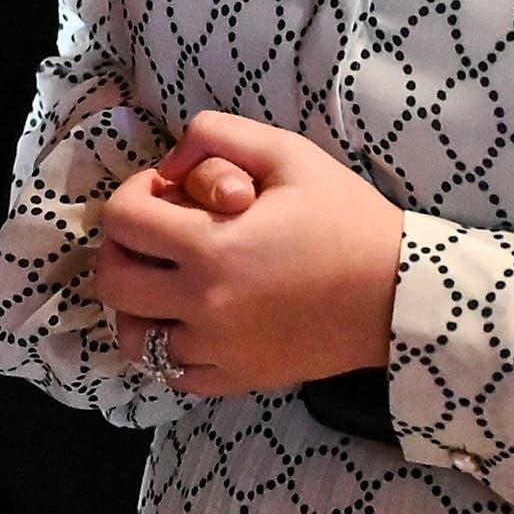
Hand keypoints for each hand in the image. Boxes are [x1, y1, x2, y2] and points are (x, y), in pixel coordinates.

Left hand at [87, 110, 406, 398]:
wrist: (401, 292)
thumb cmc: (347, 219)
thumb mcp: (287, 154)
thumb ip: (216, 135)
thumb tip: (169, 161)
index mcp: (211, 247)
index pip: (120, 221)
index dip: (132, 195)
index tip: (164, 193)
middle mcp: (204, 305)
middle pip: (112, 283)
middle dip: (122, 251)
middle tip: (155, 239)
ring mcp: (219, 349)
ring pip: (136, 337)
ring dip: (139, 306)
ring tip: (169, 284)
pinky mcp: (239, 378)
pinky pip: (173, 373)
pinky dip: (170, 348)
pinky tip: (194, 322)